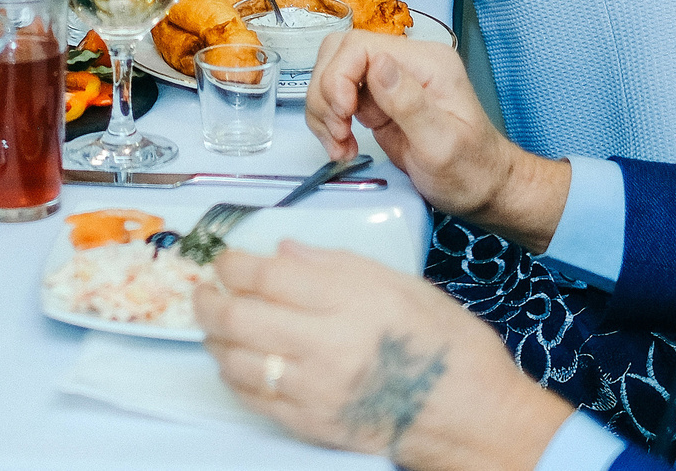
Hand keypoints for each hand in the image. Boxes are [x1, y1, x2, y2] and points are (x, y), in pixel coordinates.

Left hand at [197, 242, 569, 468]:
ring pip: (237, 360)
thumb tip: (284, 250)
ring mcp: (315, 390)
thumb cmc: (446, 345)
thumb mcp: (400, 283)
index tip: (225, 258)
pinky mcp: (313, 425)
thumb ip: (335, 264)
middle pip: (239, 316)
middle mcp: (326, 344)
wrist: (472, 415)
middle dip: (209, 298)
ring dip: (215, 338)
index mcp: (349, 300)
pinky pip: (255, 400)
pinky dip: (235, 377)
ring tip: (214, 324)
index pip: (266, 275)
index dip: (233, 263)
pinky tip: (236, 362)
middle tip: (203, 289)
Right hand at [307, 30, 567, 247]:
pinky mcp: (378, 100)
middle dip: (326, 94)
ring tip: (339, 145)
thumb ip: (408, 102)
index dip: (339, 77)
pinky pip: (337, 96)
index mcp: (427, 63)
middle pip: (339, 52)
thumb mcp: (442, 144)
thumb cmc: (472, 172)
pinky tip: (342, 144)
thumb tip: (377, 63)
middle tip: (337, 133)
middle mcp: (407, 64)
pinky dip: (329, 120)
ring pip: (332, 72)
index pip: (360, 45)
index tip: (342, 115)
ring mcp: (390, 80)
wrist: (485, 190)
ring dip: (324, 110)